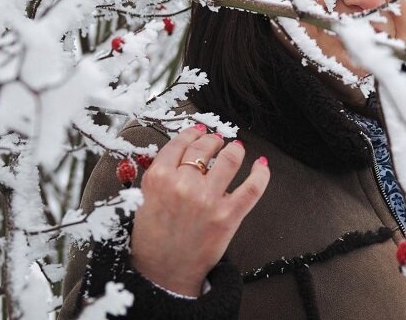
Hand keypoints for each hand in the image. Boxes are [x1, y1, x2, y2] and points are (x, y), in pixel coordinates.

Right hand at [129, 125, 269, 295]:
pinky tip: (261, 165)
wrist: (163, 274)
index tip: (198, 130)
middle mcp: (183, 184)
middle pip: (204, 147)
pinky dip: (260, 174)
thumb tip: (183, 154)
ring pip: (230, 160)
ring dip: (235, 150)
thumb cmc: (152, 240)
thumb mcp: (144, 200)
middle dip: (213, 140)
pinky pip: (252, 188)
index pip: (179, 144)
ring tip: (236, 149)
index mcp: (158, 178)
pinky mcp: (228, 215)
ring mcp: (208, 199)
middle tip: (217, 141)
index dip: (191, 133)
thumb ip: (161, 176)